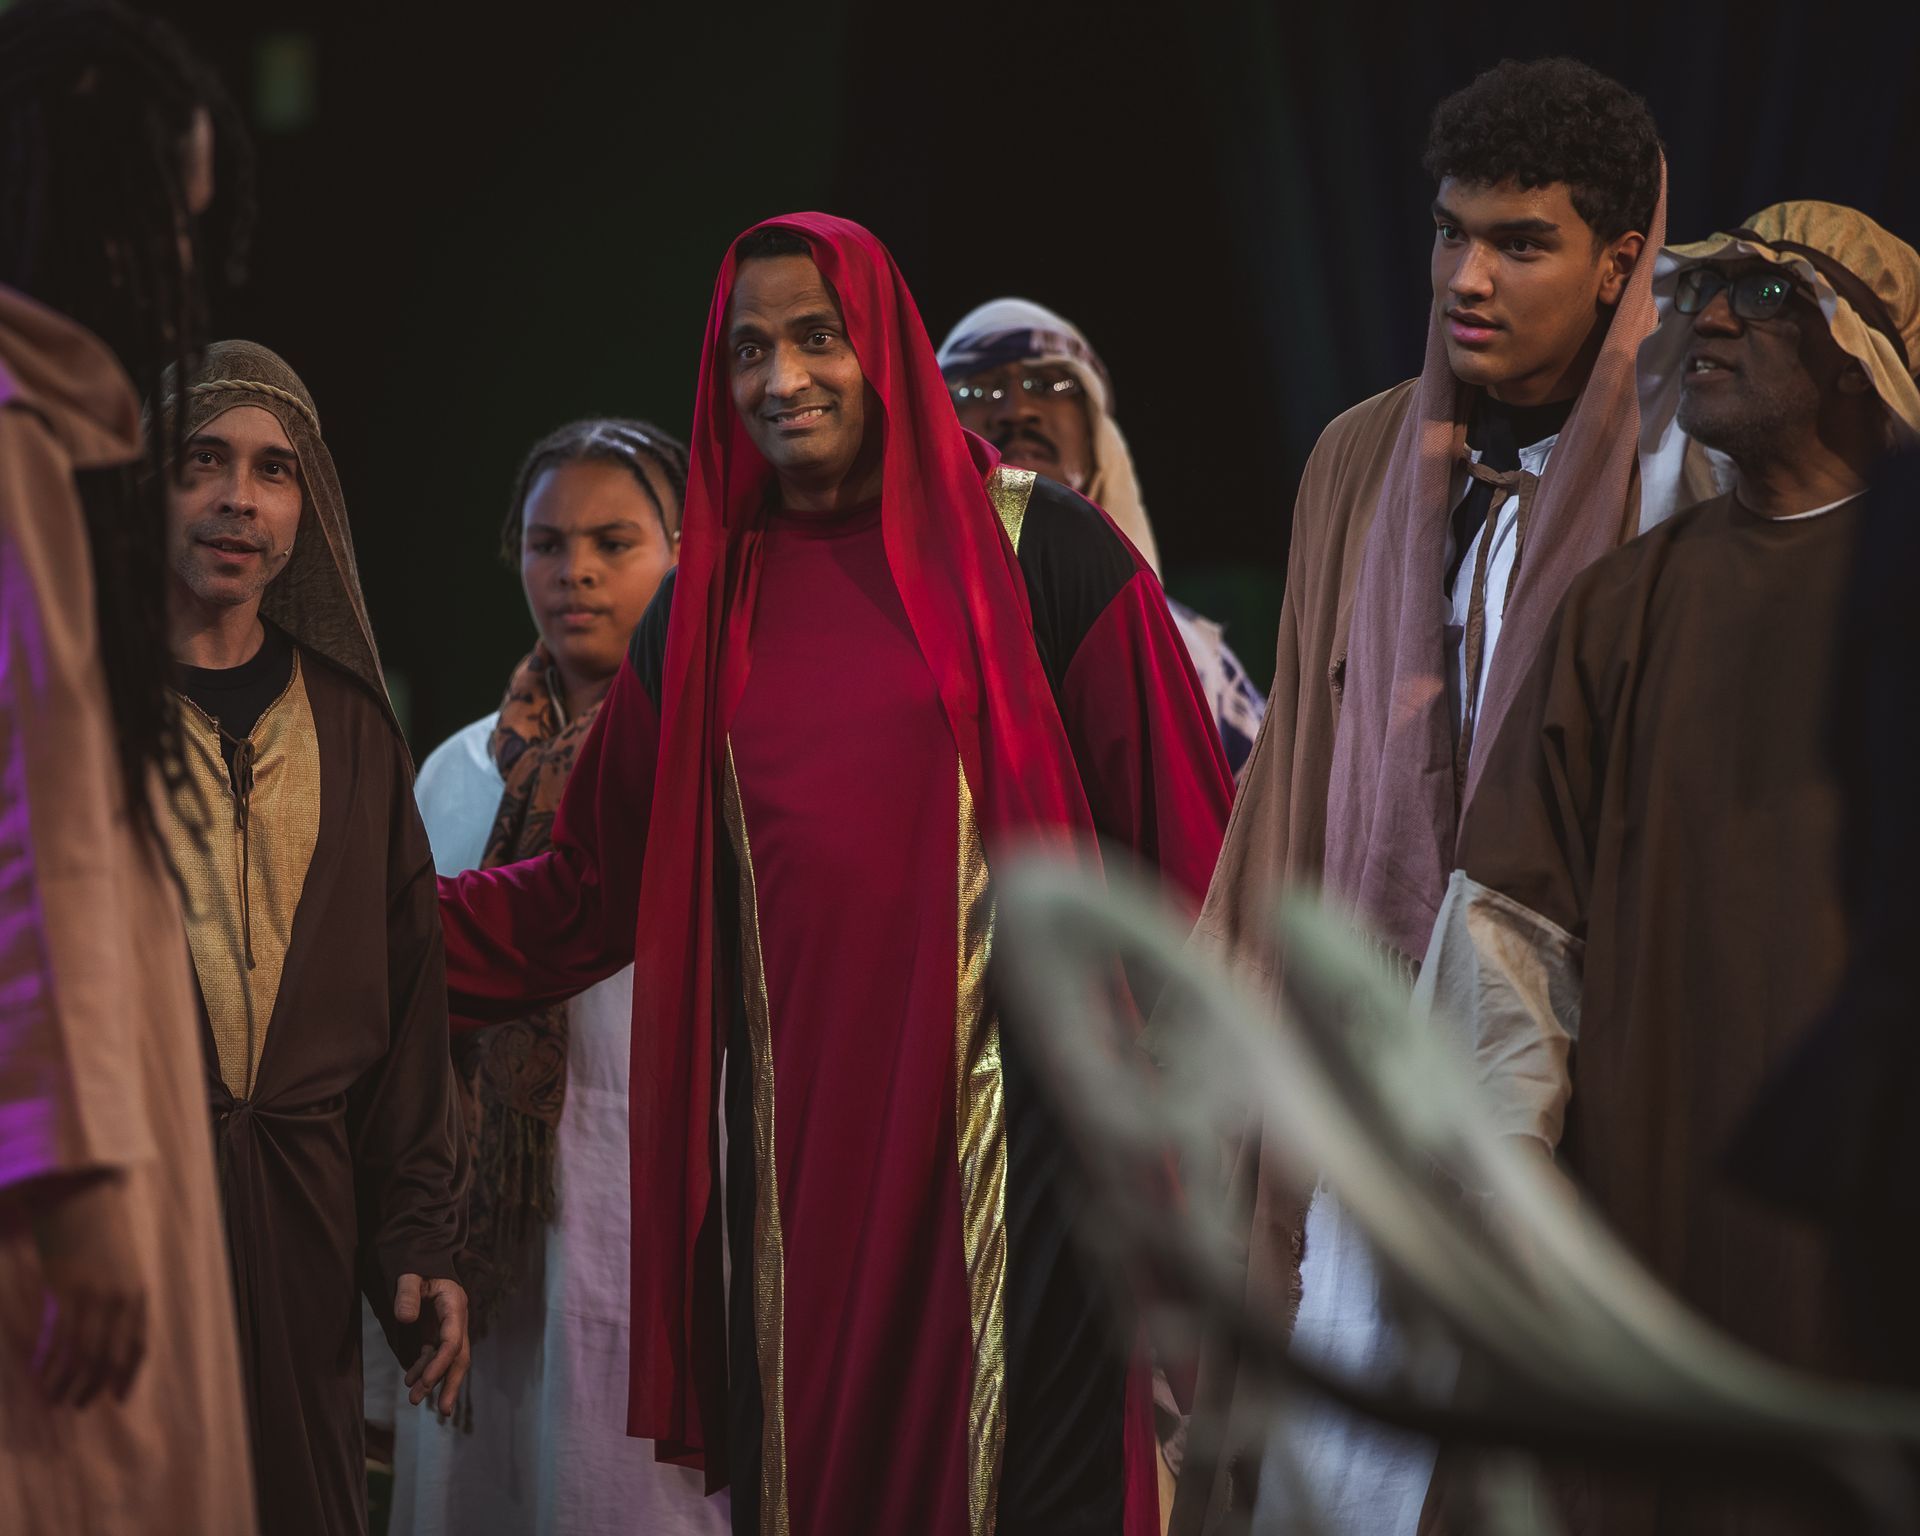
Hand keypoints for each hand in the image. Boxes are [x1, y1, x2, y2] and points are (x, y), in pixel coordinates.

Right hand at [22, 1173, 147, 1407]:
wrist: (81, 1195)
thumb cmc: (99, 1231)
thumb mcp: (119, 1267)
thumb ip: (117, 1300)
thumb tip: (105, 1337)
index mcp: (138, 1293)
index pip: (138, 1345)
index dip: (127, 1376)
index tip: (116, 1399)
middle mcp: (121, 1298)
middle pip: (109, 1357)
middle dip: (92, 1386)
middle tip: (76, 1404)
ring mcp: (94, 1294)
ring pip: (82, 1354)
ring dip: (66, 1382)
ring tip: (54, 1399)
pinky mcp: (67, 1289)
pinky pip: (57, 1338)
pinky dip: (49, 1363)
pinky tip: (39, 1377)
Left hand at [396, 1273, 469, 1415]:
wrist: (420, 1257)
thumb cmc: (414, 1264)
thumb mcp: (409, 1274)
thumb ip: (406, 1292)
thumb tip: (404, 1318)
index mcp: (454, 1304)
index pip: (453, 1340)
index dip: (440, 1363)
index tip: (423, 1382)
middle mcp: (457, 1319)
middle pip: (460, 1356)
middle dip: (451, 1383)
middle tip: (444, 1411)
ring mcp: (449, 1327)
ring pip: (450, 1361)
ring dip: (436, 1381)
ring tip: (415, 1400)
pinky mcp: (438, 1332)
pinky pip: (435, 1356)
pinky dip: (424, 1370)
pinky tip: (410, 1380)